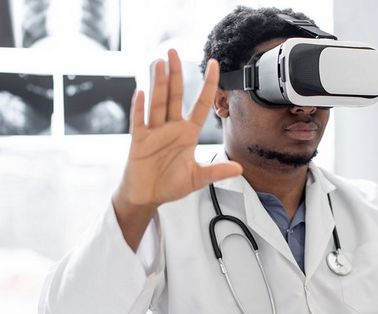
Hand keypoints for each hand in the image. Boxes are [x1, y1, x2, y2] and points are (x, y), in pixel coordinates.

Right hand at [116, 50, 241, 208]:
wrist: (147, 196)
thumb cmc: (170, 185)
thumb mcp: (197, 178)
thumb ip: (216, 172)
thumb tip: (239, 168)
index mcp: (188, 133)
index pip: (201, 104)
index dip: (209, 85)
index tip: (215, 64)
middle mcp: (171, 127)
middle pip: (175, 95)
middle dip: (175, 74)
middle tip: (174, 52)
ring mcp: (154, 132)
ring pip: (157, 102)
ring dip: (158, 83)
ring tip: (159, 63)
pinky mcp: (139, 140)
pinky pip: (139, 121)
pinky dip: (139, 107)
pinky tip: (141, 92)